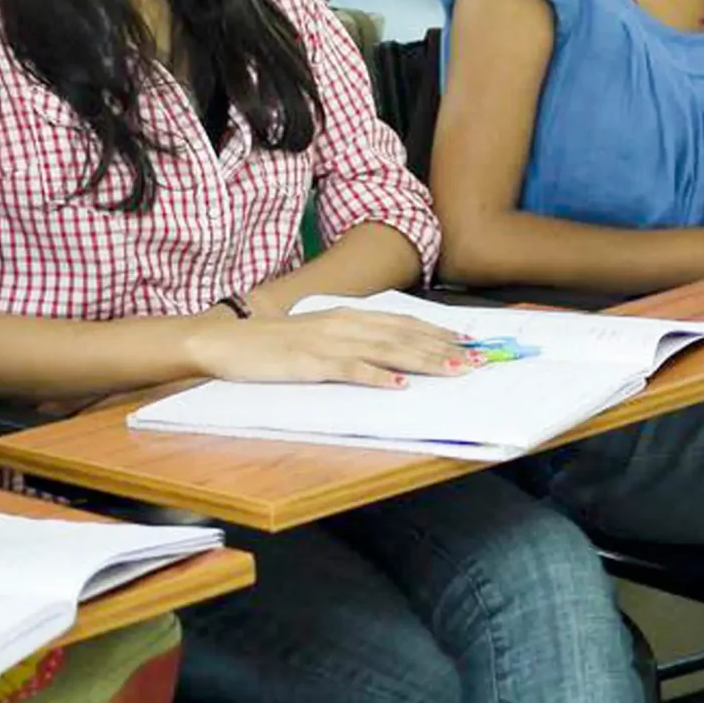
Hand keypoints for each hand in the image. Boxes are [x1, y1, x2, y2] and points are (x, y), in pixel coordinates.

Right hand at [185, 306, 472, 389]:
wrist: (226, 340)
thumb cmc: (272, 343)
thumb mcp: (317, 334)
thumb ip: (351, 338)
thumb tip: (387, 352)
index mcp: (347, 316)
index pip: (403, 323)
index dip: (438, 333)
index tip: (469, 343)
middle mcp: (343, 324)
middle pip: (403, 336)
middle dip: (443, 349)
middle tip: (476, 360)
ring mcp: (327, 343)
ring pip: (386, 351)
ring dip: (422, 361)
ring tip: (453, 370)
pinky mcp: (310, 363)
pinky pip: (349, 370)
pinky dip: (377, 377)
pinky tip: (399, 385)